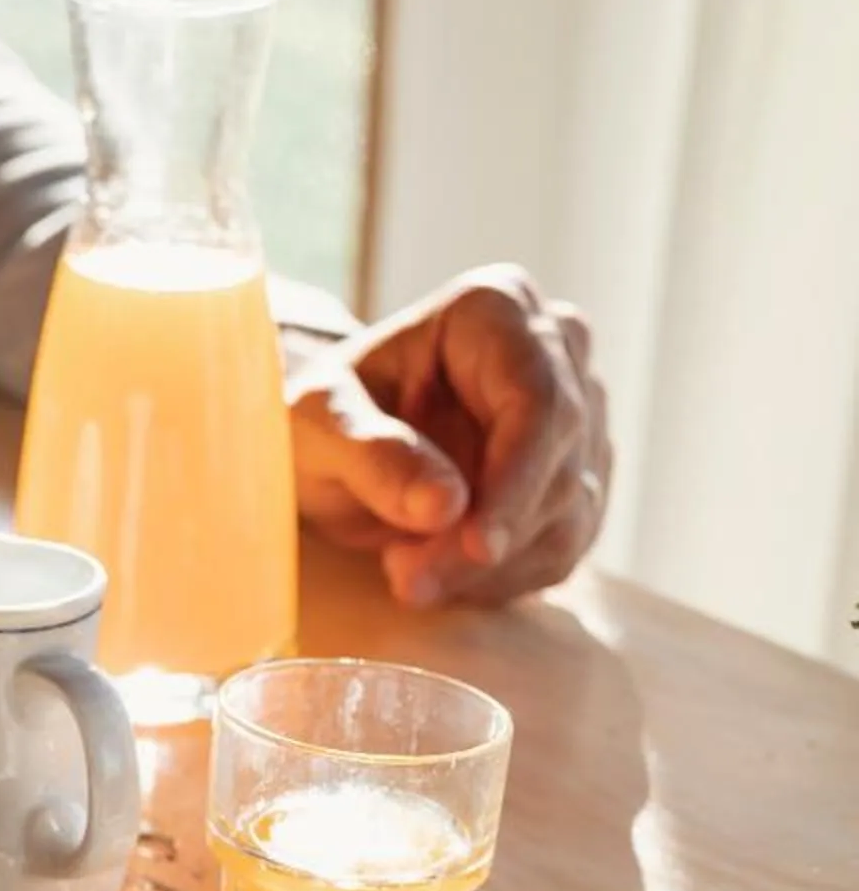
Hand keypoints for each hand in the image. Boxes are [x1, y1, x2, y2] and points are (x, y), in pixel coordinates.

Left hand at [287, 264, 610, 606]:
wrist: (326, 451)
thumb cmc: (315, 421)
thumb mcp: (313, 429)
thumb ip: (371, 456)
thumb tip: (445, 506)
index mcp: (493, 309)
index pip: (537, 399)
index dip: (516, 480)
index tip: (479, 547)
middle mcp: (553, 349)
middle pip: (560, 457)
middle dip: (491, 536)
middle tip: (411, 581)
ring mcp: (576, 413)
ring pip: (570, 507)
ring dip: (492, 567)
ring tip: (408, 579)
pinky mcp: (576, 474)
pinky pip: (566, 540)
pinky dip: (505, 577)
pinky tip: (444, 581)